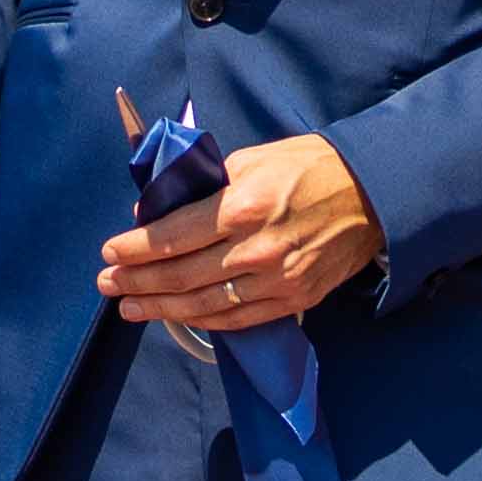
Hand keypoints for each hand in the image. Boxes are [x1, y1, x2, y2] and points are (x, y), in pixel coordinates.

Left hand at [101, 125, 377, 329]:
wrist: (374, 195)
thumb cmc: (310, 168)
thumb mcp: (252, 159)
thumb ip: (203, 185)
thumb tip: (154, 210)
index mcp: (243, 206)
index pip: (172, 236)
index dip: (135, 249)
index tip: (110, 253)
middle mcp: (256, 249)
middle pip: (181, 275)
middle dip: (137, 282)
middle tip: (107, 284)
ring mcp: (277, 280)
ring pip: (204, 305)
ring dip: (160, 309)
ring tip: (129, 307)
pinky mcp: (294, 300)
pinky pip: (238, 320)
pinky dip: (203, 321)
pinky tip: (177, 318)